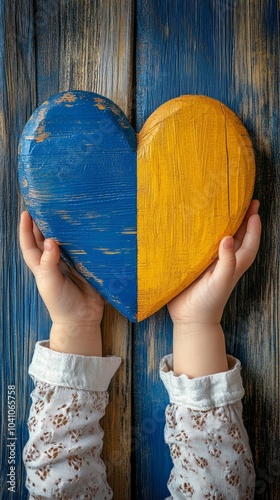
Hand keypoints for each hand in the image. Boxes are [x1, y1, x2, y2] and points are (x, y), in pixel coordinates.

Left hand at [20, 211, 103, 354]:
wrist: (82, 319)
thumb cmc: (61, 304)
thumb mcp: (50, 284)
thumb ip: (49, 263)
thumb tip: (50, 240)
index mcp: (41, 266)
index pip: (30, 244)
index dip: (26, 229)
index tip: (26, 212)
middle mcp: (54, 261)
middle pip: (46, 238)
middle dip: (44, 222)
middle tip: (46, 204)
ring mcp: (70, 262)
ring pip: (64, 240)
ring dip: (63, 227)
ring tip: (64, 210)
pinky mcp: (85, 264)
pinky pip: (82, 247)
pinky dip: (82, 237)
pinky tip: (85, 226)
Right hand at [168, 200, 260, 376]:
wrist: (190, 319)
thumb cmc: (208, 302)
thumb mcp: (220, 282)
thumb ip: (227, 262)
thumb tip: (229, 237)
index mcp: (234, 265)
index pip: (249, 243)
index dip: (254, 227)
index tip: (254, 209)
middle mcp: (225, 261)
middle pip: (240, 238)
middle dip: (245, 220)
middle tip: (246, 200)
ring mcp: (212, 263)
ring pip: (224, 239)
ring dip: (229, 225)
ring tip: (228, 208)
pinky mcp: (197, 264)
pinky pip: (205, 246)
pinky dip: (207, 235)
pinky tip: (201, 226)